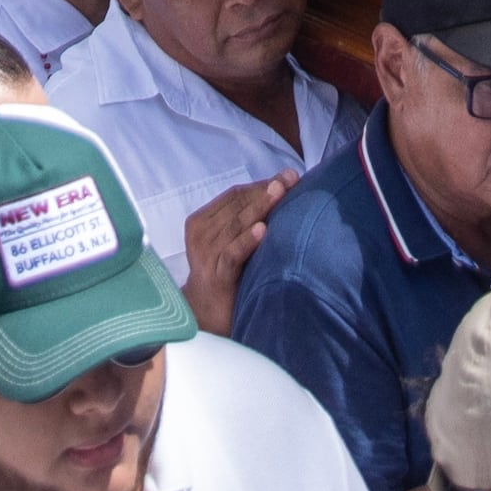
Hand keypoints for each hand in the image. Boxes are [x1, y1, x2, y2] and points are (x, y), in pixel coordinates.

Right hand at [179, 172, 291, 332]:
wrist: (206, 315)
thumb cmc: (224, 271)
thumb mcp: (228, 241)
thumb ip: (244, 218)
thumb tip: (280, 189)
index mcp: (201, 221)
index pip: (234, 195)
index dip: (261, 183)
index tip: (288, 176)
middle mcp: (201, 235)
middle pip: (236, 205)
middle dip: (265, 191)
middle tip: (289, 179)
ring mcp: (206, 256)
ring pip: (235, 225)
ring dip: (259, 207)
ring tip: (280, 193)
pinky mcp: (216, 277)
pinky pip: (232, 255)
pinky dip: (247, 241)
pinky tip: (262, 231)